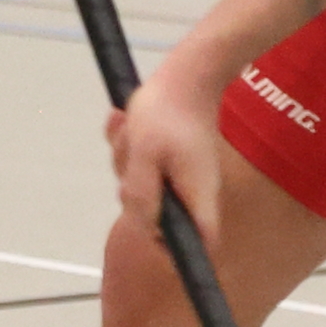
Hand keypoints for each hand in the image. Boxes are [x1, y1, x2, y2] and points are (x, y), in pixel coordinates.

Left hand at [111, 45, 235, 250]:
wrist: (186, 73)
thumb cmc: (166, 112)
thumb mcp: (144, 155)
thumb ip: (141, 195)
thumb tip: (144, 228)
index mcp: (197, 197)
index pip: (200, 246)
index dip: (177, 253)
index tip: (150, 234)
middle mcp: (195, 193)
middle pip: (161, 218)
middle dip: (134, 194)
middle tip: (131, 162)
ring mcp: (184, 177)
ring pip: (147, 189)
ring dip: (127, 164)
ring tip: (129, 132)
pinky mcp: (172, 162)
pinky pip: (144, 168)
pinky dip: (131, 149)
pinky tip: (125, 124)